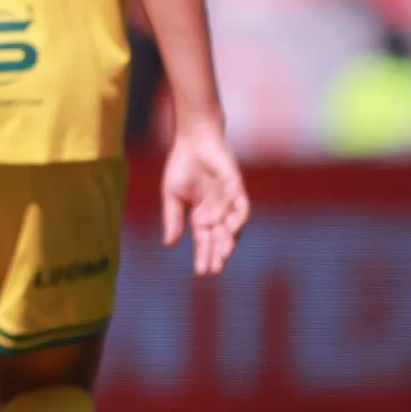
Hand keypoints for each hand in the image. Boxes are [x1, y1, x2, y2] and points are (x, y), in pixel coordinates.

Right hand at [160, 123, 249, 275]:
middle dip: (217, 253)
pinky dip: (237, 219)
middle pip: (219, 237)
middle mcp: (217, 211)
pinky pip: (241, 207)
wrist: (193, 138)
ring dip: (228, 241)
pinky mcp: (237, 188)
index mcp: (201, 214)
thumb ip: (173, 218)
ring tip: (222, 255)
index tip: (200, 272)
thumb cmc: (182, 164)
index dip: (203, 255)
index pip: (204, 239)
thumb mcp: (172, 195)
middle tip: (214, 270)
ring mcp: (228, 200)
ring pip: (231, 226)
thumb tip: (169, 245)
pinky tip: (231, 230)